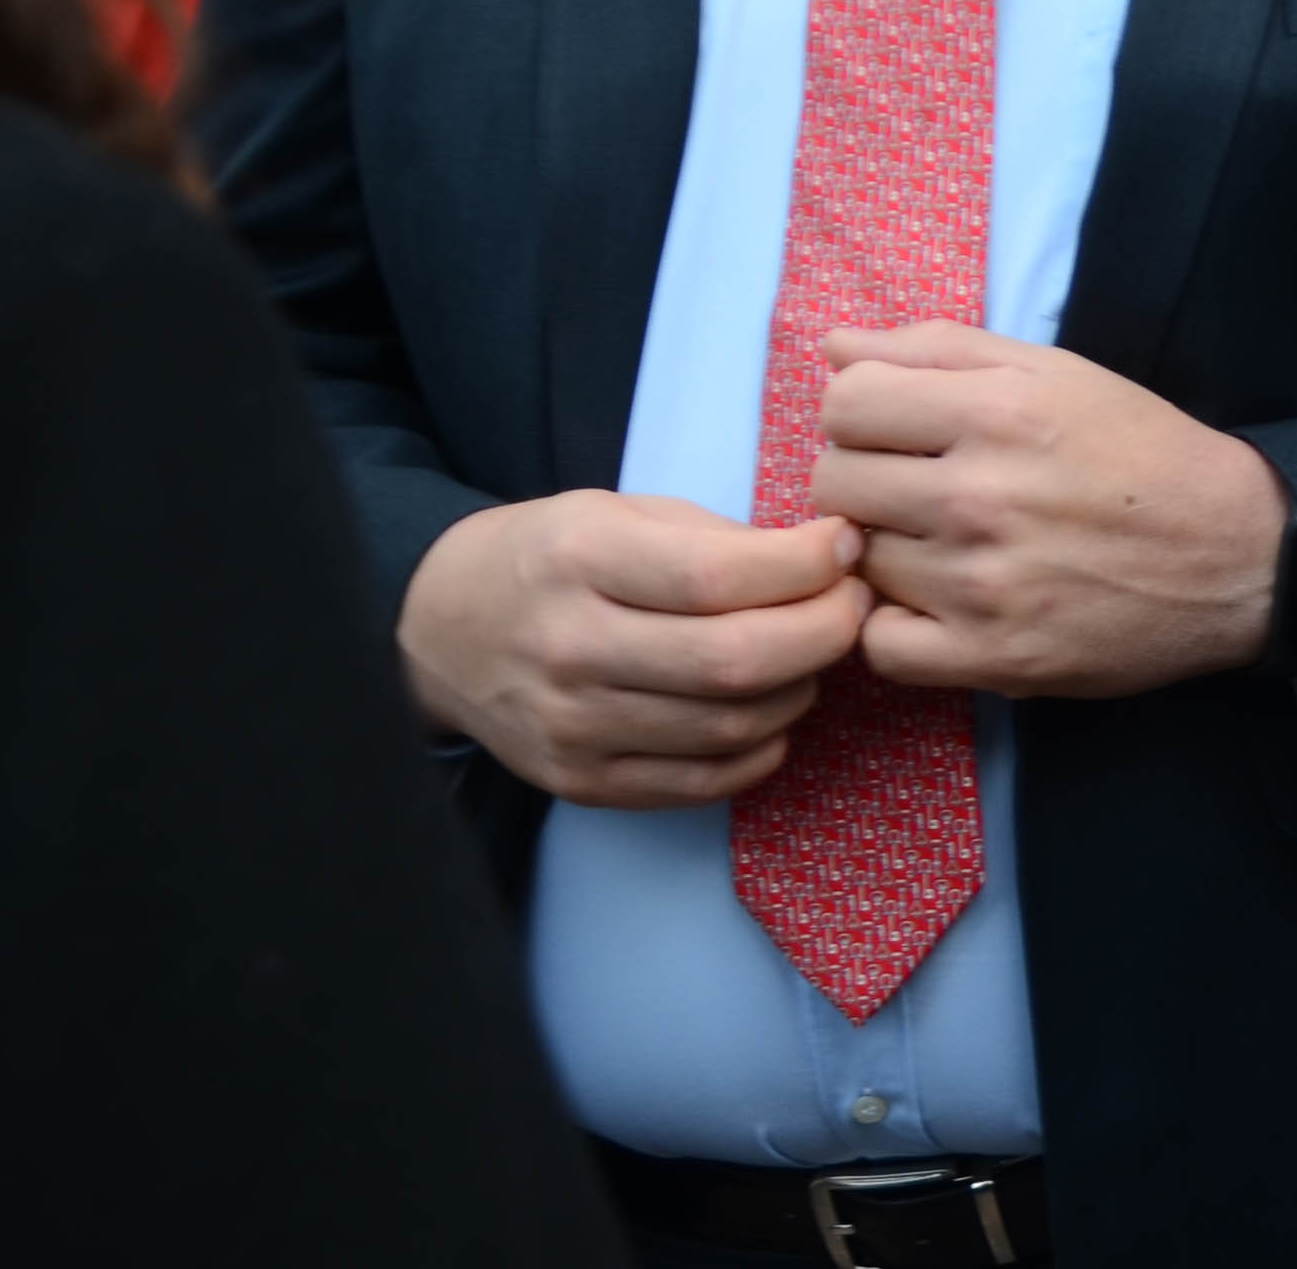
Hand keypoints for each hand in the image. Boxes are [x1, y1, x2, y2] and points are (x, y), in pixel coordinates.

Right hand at [399, 490, 872, 810]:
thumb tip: (831, 561)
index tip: (847, 548)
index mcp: (581, 561)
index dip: (806, 567)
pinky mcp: (579, 783)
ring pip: (728, 728)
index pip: (718, 577)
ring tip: (813, 653)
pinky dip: (761, 751)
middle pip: (734, 661)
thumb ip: (720, 540)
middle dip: (824, 633)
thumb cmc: (555, 556)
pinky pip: (699, 784)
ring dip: (801, 690)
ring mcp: (571, 727)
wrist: (442, 629)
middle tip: (855, 606)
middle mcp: (570, 648)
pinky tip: (775, 709)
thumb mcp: (623, 512)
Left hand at [809, 323, 1285, 698]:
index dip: (862, 413)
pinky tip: (942, 605)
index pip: (844, 404)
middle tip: (920, 489)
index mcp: (999, 410)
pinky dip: (898, 628)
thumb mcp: (1056, 373)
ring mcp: (982, 583)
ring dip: (889, 553)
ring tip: (947, 546)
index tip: (899, 430)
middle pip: (834, 483)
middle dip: (866, 479)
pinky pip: (879, 646)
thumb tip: (832, 346)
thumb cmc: (1140, 452)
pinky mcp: (991, 658)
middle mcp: (982, 494)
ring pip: (857, 563)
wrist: (1234, 554)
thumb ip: (940, 348)